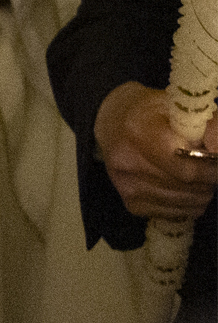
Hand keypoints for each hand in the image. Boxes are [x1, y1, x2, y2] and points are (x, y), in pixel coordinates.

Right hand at [94, 81, 217, 219]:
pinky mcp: (130, 203)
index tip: (216, 161)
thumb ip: (208, 126)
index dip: (210, 167)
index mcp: (138, 130)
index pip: (185, 167)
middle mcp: (126, 160)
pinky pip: (177, 213)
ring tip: (198, 176)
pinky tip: (185, 188)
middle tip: (210, 166)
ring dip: (201, 192)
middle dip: (208, 179)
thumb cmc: (153, 113)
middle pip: (187, 185)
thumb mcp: (179, 108)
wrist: (114, 123)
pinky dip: (189, 204)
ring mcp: (126, 184)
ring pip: (185, 202)